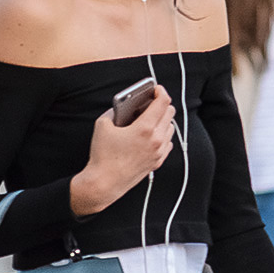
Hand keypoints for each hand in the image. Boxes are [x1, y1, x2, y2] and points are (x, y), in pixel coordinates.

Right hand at [70, 86, 175, 214]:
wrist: (104, 183)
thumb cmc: (103, 156)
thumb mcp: (103, 125)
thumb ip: (113, 111)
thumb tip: (121, 107)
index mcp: (145, 128)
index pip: (163, 102)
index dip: (160, 91)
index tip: (155, 89)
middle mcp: (156, 140)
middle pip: (170, 113)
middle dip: (161, 104)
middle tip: (151, 102)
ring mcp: (159, 152)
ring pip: (170, 128)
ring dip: (163, 120)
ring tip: (150, 118)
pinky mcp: (157, 161)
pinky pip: (167, 143)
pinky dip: (162, 135)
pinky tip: (151, 134)